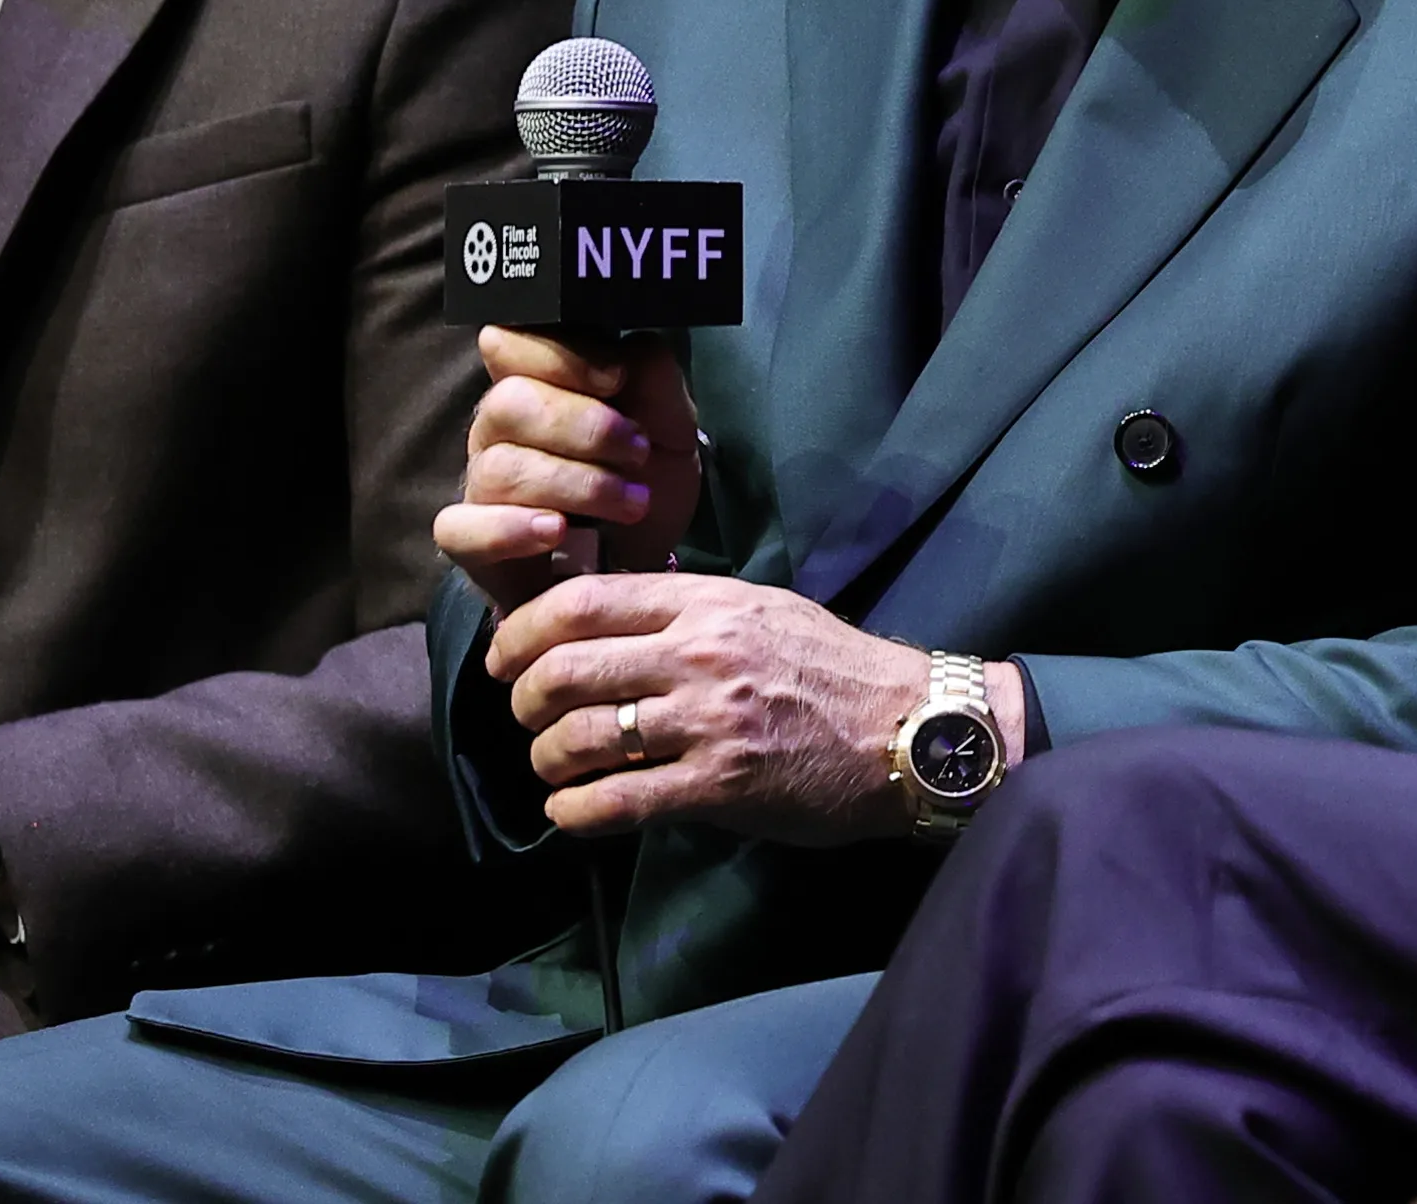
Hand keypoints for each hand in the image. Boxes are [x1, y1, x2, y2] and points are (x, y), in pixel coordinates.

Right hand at [436, 329, 704, 611]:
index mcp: (538, 384)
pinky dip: (508, 528)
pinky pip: (459, 528)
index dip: (559, 355)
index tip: (617, 378)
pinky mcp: (471, 542)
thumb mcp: (671, 425)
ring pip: (500, 467)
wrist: (644, 559)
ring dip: (577, 484)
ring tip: (631, 502)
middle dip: (584, 427)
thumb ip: (655, 378)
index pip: (512, 343)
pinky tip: (555, 531)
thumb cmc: (646, 479)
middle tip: (638, 452)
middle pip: (508, 403)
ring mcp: (481, 484)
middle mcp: (499, 429)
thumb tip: (630, 347)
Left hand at [487, 573, 1023, 845]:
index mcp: (705, 603)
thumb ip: (688, 609)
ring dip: (546, 761)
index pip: (581, 601)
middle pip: (566, 667)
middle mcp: (699, 654)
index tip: (506, 659)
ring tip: (552, 771)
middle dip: (525, 701)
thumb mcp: (761, 610)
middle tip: (527, 720)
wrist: (910, 729)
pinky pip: (619, 802)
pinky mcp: (721, 786)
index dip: (522, 631)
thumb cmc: (833, 668)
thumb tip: (608, 617)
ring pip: (581, 737)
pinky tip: (570, 815)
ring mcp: (709, 720)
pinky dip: (576, 813)